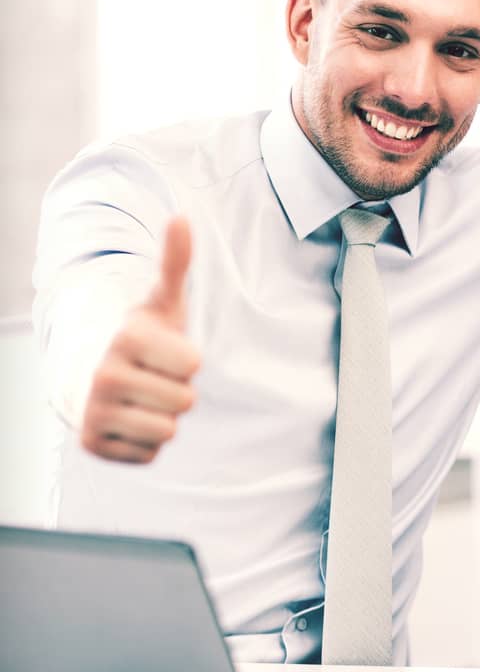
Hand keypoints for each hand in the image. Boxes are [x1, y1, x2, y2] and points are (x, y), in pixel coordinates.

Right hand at [81, 217, 200, 463]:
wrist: (93, 376)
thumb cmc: (142, 338)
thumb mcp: (163, 302)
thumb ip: (176, 263)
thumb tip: (181, 217)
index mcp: (127, 338)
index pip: (195, 364)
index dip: (188, 360)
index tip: (165, 351)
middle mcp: (103, 375)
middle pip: (185, 401)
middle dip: (177, 391)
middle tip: (154, 378)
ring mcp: (94, 412)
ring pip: (169, 430)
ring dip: (163, 417)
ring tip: (143, 398)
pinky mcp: (92, 444)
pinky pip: (150, 454)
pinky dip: (146, 442)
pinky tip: (130, 420)